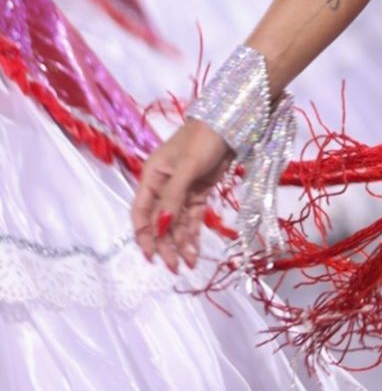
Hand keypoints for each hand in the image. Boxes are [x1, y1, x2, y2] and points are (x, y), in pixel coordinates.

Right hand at [131, 119, 232, 273]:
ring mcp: (182, 190)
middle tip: (174, 266)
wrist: (230, 123)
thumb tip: (160, 227)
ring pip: (176, 223)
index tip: (151, 257)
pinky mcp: (199, 192)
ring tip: (188, 263)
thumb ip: (172, 198)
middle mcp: (163, 187)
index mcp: (151, 178)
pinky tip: (194, 250)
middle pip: (159, 222)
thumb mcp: (186, 168)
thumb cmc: (202, 140)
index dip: (144, 236)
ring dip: (180, 243)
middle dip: (165, 245)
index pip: (141, 213)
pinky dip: (192, 233)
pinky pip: (192, 217)